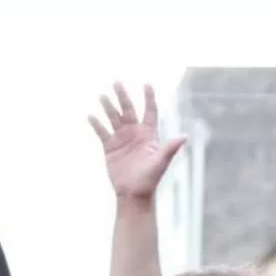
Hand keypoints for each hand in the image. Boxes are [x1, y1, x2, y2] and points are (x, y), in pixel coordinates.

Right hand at [89, 83, 185, 198]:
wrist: (133, 194)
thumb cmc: (150, 179)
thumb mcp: (161, 162)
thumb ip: (170, 148)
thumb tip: (184, 136)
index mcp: (149, 134)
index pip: (150, 111)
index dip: (149, 98)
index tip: (147, 84)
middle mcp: (135, 133)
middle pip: (129, 110)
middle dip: (123, 96)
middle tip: (116, 82)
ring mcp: (122, 139)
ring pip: (114, 118)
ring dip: (108, 107)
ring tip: (102, 95)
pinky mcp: (110, 148)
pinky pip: (102, 132)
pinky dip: (96, 124)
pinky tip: (90, 115)